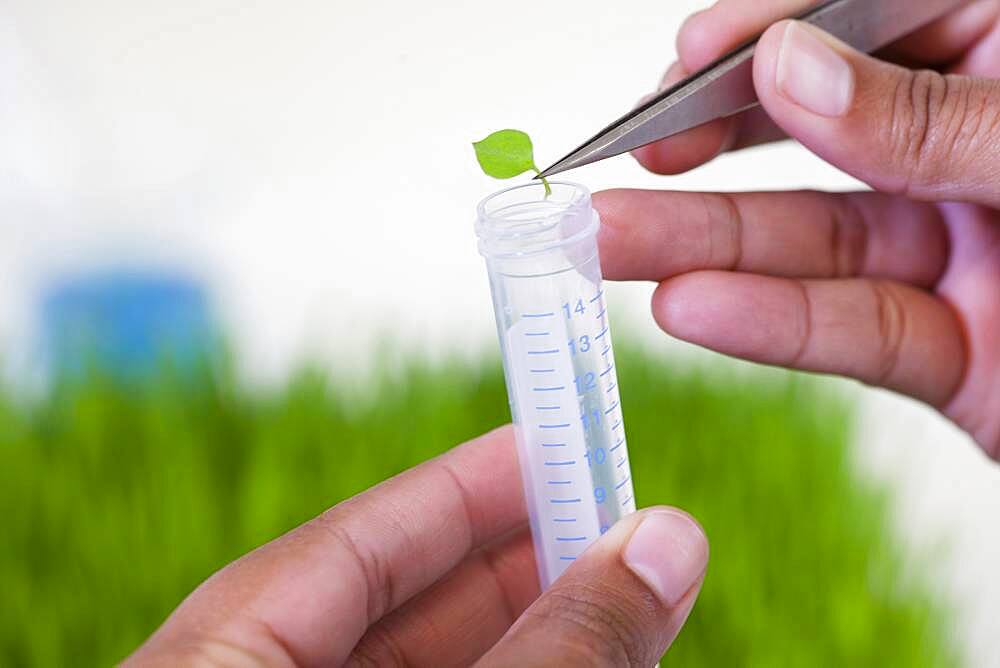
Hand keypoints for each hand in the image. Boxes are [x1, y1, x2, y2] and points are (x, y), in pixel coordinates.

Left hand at [125, 427, 707, 666]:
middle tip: (613, 521)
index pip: (352, 543)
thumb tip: (665, 540)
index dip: (463, 485)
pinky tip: (580, 663)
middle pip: (391, 605)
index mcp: (212, 666)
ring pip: (423, 665)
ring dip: (531, 630)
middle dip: (517, 558)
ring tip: (621, 595)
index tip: (553, 441)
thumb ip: (559, 642)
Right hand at [596, 0, 999, 455]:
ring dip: (703, 249)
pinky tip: (691, 311)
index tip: (688, 60)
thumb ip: (933, 115)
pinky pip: (854, 332)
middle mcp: (989, 149)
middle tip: (616, 164)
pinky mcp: (957, 353)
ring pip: (817, 242)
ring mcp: (968, 252)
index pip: (881, 12)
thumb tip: (790, 70)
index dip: (775, 31)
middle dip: (711, 149)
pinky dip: (770, 328)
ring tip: (604, 246)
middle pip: (825, 133)